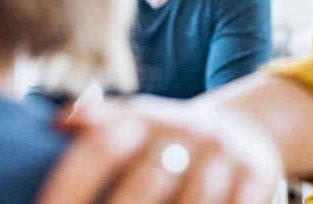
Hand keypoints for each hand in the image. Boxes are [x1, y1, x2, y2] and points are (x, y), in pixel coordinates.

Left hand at [35, 95, 281, 203]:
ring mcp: (223, 154)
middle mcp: (185, 130)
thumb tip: (55, 123)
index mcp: (147, 117)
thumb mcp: (140, 121)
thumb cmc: (174, 136)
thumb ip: (100, 122)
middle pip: (146, 180)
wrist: (241, 128)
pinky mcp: (258, 174)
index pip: (102, 145)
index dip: (70, 184)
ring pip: (193, 202)